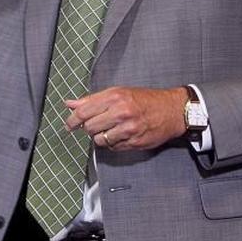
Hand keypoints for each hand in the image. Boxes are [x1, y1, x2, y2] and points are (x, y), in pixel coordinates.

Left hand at [65, 86, 187, 150]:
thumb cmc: (145, 100)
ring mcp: (128, 129)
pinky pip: (113, 148)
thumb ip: (92, 99)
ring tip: (111, 129)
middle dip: (90, 127)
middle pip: (89, 127)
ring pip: (99, 140)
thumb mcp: (118, 92)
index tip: (69, 124)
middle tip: (97, 123)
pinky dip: (113, 143)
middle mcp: (121, 112)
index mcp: (115, 97)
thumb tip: (70, 104)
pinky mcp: (134, 142)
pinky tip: (120, 135)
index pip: (84, 111)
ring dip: (101, 136)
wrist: (172, 110)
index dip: (72, 120)